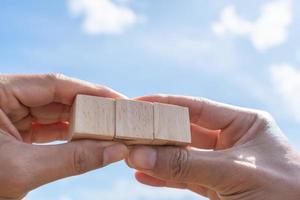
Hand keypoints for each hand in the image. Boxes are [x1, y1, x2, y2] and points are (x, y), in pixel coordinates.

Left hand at [0, 74, 127, 199]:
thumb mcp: (22, 170)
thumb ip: (73, 159)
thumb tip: (116, 151)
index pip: (54, 84)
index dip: (90, 91)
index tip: (118, 100)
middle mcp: (4, 97)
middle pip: (57, 97)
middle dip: (89, 109)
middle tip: (118, 118)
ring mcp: (9, 114)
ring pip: (54, 113)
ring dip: (81, 123)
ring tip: (108, 130)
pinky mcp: (13, 131)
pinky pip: (47, 128)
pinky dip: (68, 136)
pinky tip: (88, 140)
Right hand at [127, 94, 299, 199]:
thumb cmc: (285, 192)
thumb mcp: (235, 172)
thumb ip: (188, 165)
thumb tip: (142, 155)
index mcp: (244, 124)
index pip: (198, 108)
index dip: (168, 105)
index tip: (140, 103)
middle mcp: (232, 141)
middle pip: (186, 133)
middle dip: (158, 134)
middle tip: (129, 132)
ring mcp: (223, 165)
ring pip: (183, 158)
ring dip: (157, 157)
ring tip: (130, 155)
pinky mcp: (218, 188)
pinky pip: (186, 179)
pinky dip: (165, 179)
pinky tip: (144, 176)